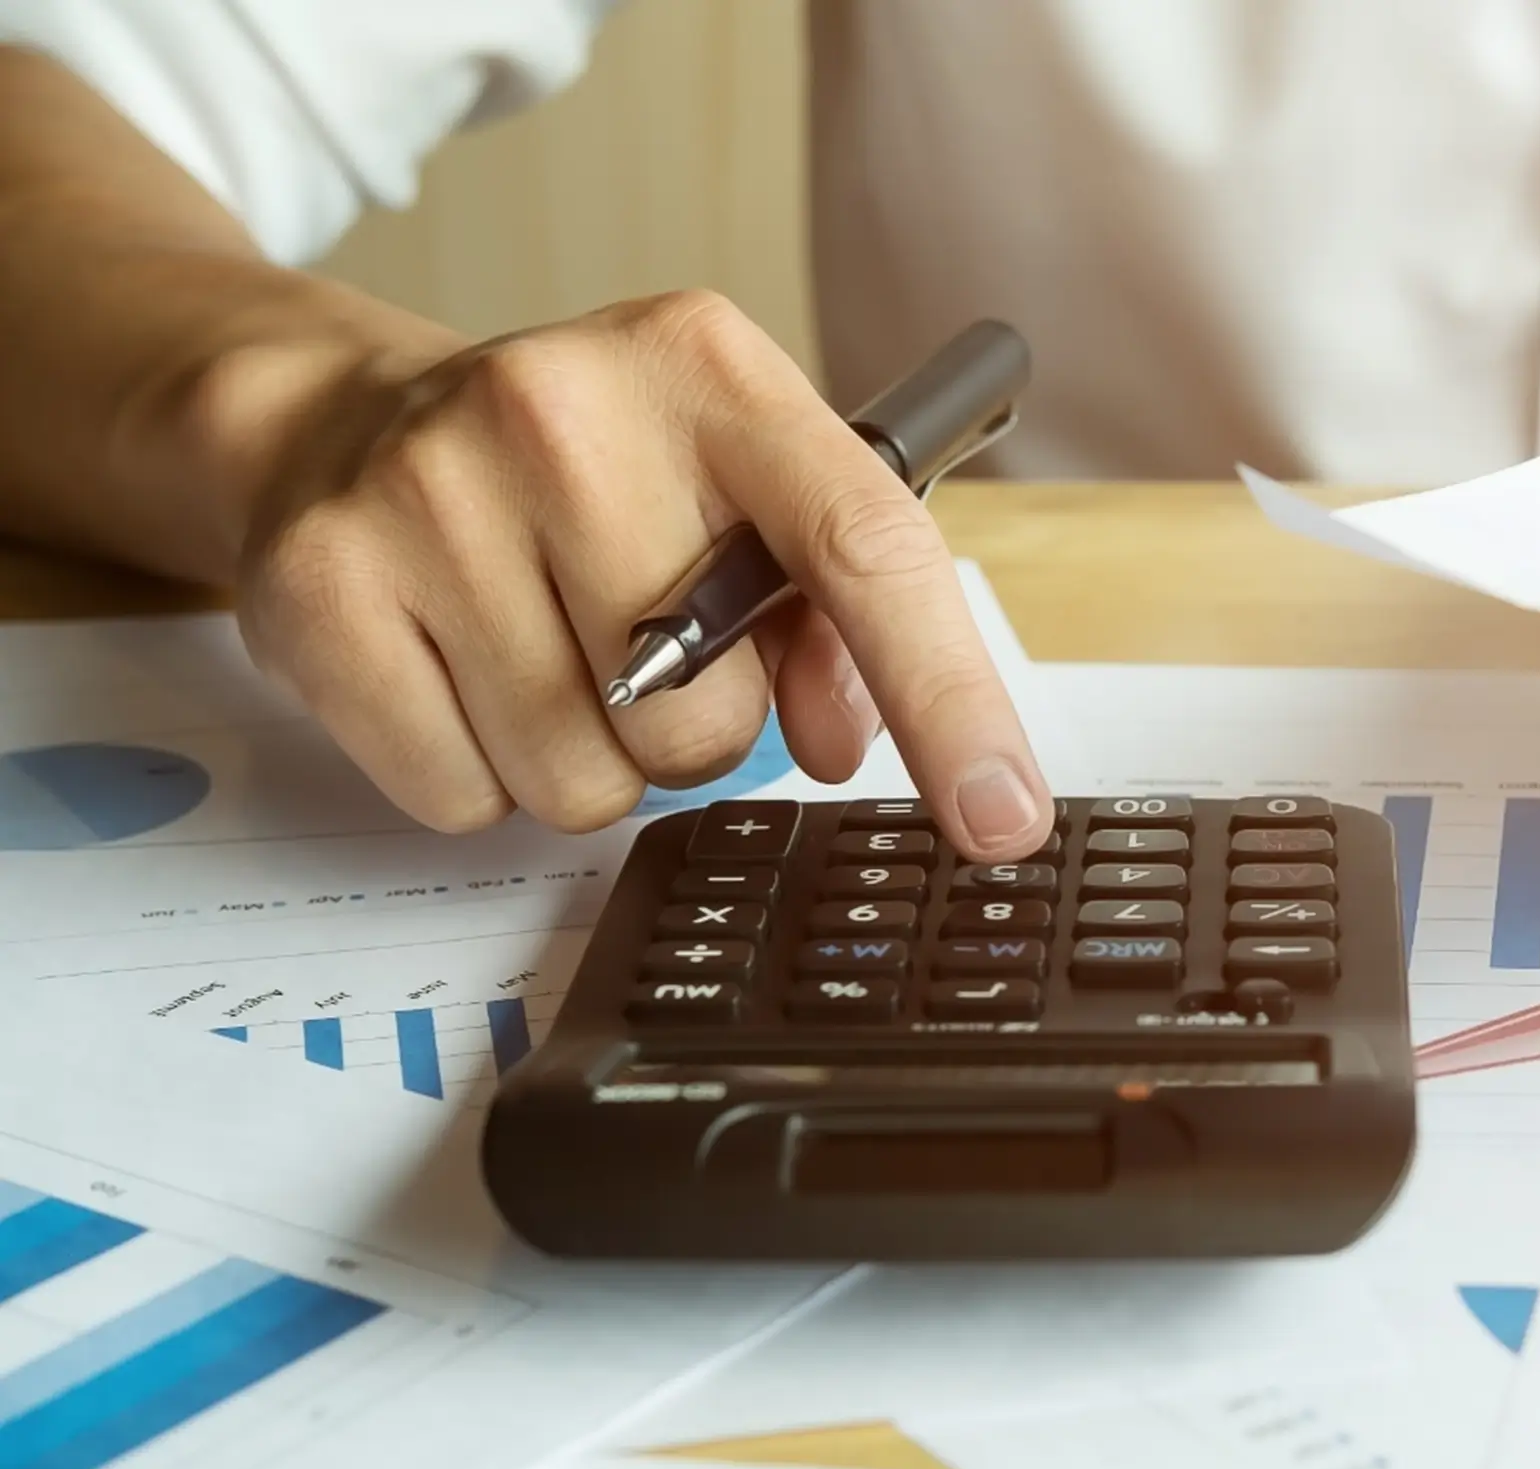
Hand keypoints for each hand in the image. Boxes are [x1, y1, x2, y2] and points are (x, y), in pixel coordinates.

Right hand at [210, 290, 1051, 856]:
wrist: (342, 422)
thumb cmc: (590, 476)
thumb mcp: (735, 493)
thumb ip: (830, 617)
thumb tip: (844, 741)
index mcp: (710, 368)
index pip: (865, 548)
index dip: (951, 702)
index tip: (1006, 821)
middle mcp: (567, 408)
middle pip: (708, 719)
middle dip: (697, 732)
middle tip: (635, 650)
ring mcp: (431, 490)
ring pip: (583, 780)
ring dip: (584, 760)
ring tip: (539, 651)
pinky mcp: (325, 583)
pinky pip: (463, 796)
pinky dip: (477, 772)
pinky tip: (457, 668)